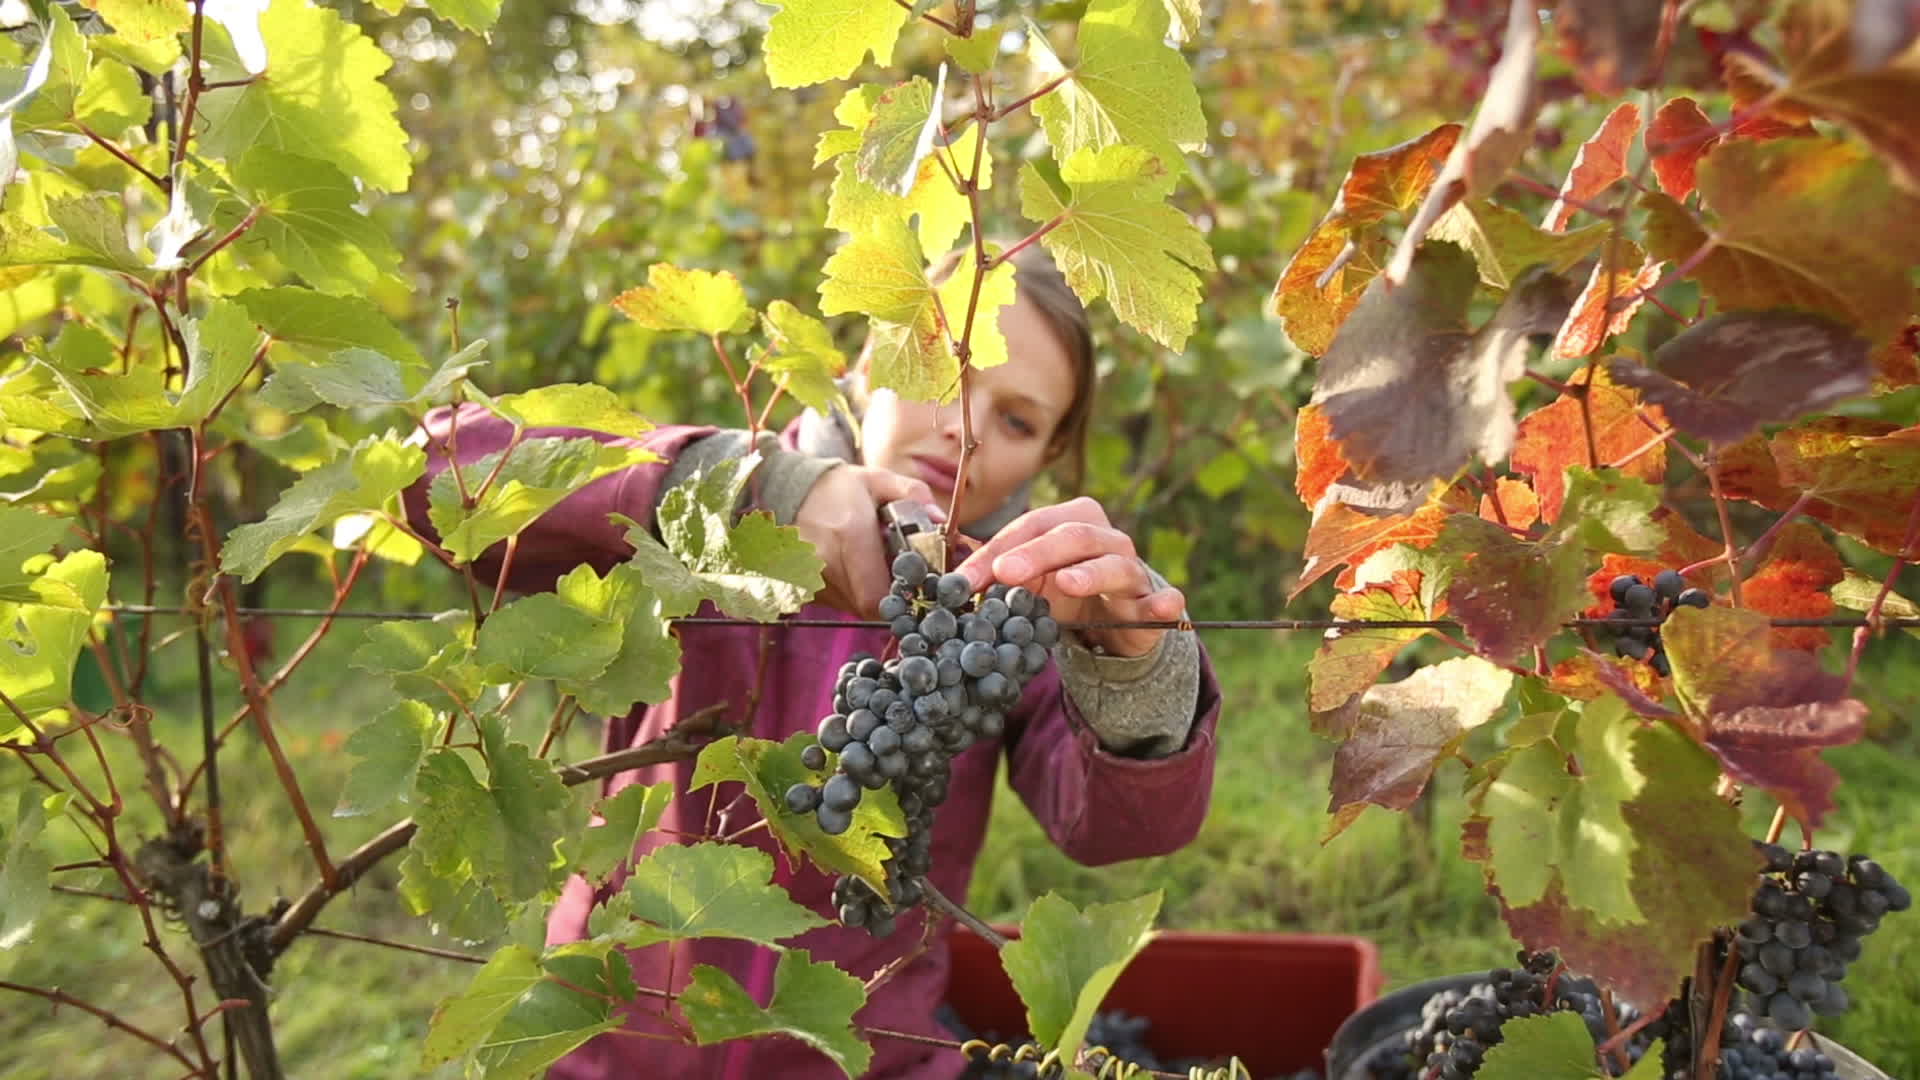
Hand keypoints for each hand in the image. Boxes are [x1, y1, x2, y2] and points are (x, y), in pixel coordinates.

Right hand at [794, 465, 942, 617]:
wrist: (790, 491)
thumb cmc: (840, 488)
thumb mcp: (879, 480)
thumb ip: (913, 494)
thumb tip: (940, 519)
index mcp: (851, 534)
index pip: (878, 595)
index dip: (899, 597)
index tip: (910, 583)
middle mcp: (827, 560)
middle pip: (868, 605)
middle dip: (888, 596)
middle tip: (894, 574)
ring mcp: (811, 577)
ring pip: (852, 607)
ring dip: (868, 593)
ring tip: (869, 565)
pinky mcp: (802, 585)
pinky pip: (836, 601)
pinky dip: (849, 591)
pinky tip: (850, 567)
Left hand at [953, 497, 1184, 657]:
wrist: (1115, 623)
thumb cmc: (1065, 591)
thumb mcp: (1029, 581)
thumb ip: (996, 574)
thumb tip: (950, 580)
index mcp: (1072, 521)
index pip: (1032, 527)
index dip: (996, 552)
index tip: (964, 582)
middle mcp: (1106, 538)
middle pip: (1072, 536)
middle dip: (1037, 553)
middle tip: (1006, 572)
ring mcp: (1133, 570)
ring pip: (1115, 563)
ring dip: (1092, 572)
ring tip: (1068, 582)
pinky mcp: (1154, 603)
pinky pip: (1164, 600)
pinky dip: (1164, 602)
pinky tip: (1162, 606)